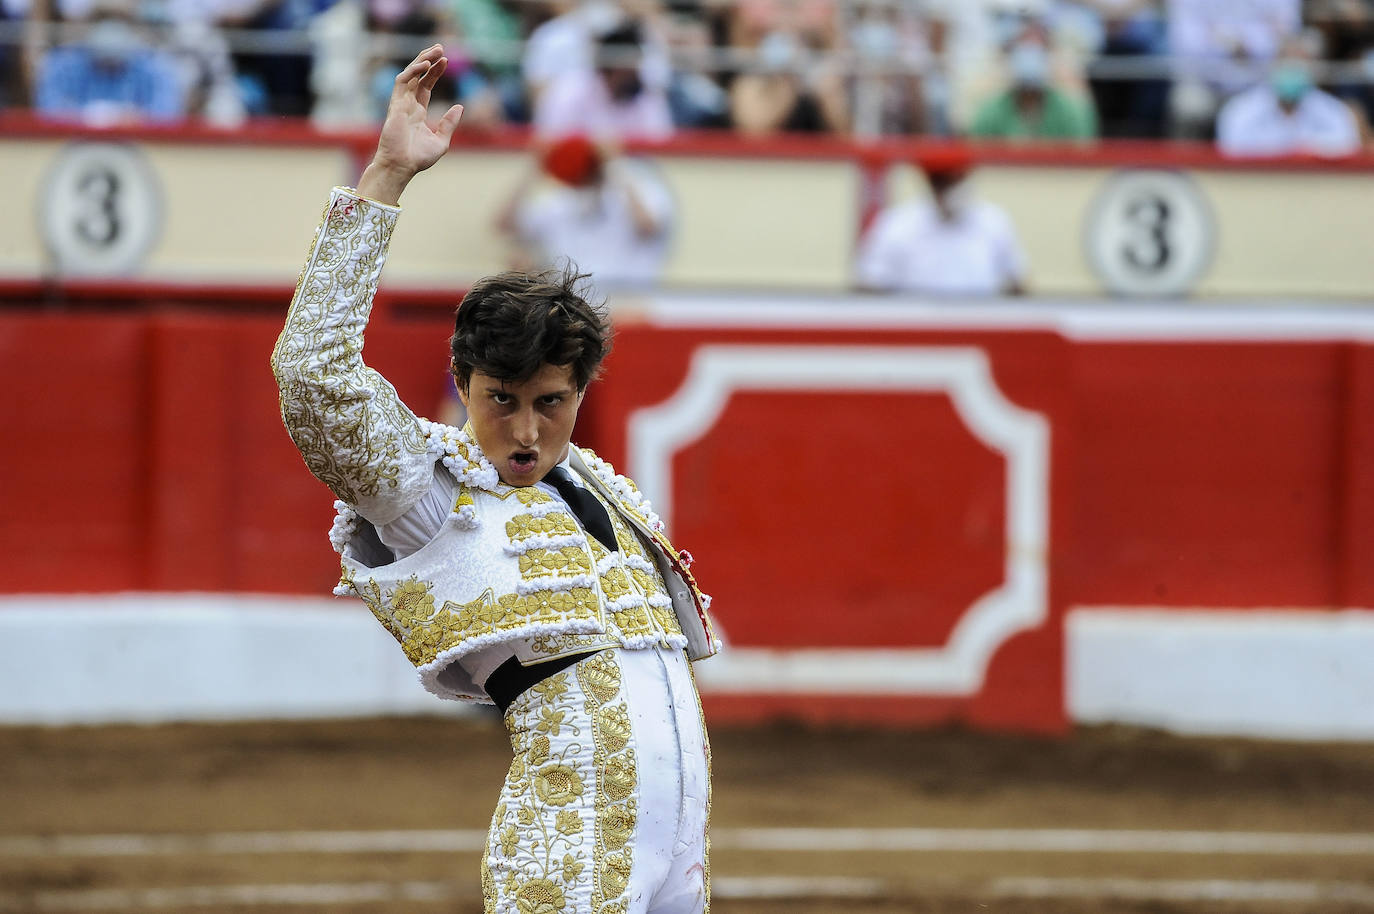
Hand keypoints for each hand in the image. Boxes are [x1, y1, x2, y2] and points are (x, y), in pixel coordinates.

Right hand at [358, 45, 463, 204]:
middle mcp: (408, 104)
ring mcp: (400, 103)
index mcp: (417, 112)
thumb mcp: (441, 140)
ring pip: (409, 74)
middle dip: (428, 61)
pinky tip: (426, 65)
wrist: (402, 166)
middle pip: (418, 76)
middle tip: (441, 48)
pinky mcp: (395, 104)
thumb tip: (460, 106)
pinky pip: (403, 81)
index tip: (446, 61)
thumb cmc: (418, 157)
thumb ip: (449, 122)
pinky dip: (413, 71)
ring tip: (435, 50)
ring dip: (422, 61)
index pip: (426, 86)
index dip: (435, 72)